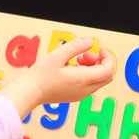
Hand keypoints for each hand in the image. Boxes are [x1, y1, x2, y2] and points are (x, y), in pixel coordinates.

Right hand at [0, 38, 115, 117]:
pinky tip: (72, 68)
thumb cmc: (41, 75)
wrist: (30, 92)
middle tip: (84, 54)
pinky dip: (87, 74)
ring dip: (93, 68)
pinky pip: (90, 85)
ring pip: (98, 81)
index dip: (107, 58)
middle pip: (106, 76)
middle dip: (100, 62)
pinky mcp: (75, 96)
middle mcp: (85, 90)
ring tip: (77, 60)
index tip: (99, 49)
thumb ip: (76, 47)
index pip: (108, 71)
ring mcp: (80, 95)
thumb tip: (90, 42)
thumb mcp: (58, 55)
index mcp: (83, 79)